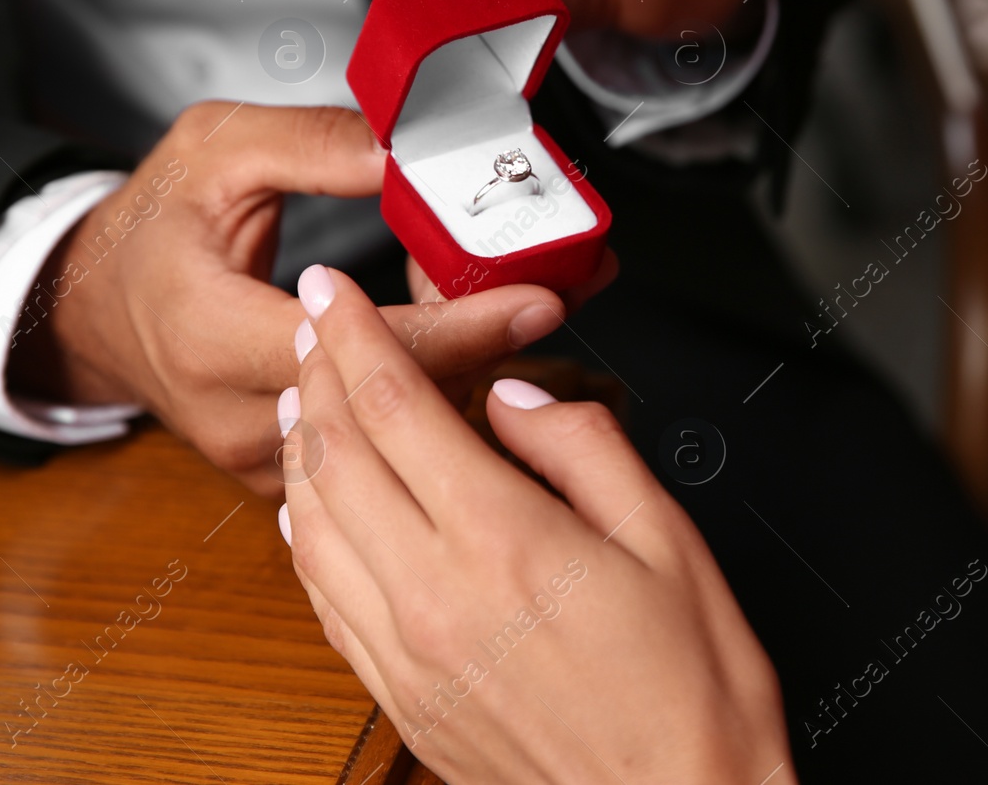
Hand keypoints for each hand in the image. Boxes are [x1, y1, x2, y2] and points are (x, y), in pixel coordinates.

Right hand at [6, 102, 572, 495]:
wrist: (90, 313)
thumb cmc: (148, 230)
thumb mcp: (212, 150)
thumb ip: (312, 145)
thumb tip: (409, 149)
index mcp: (210, 335)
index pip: (359, 349)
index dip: (461, 324)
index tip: (540, 299)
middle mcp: (238, 418)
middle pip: (395, 405)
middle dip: (491, 344)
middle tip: (562, 289)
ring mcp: (261, 464)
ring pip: (395, 436)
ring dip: (465, 370)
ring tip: (515, 306)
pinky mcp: (281, 481)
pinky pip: (376, 448)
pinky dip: (424, 397)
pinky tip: (455, 345)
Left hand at [280, 264, 795, 784]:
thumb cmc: (689, 694)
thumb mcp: (668, 541)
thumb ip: (584, 446)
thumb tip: (518, 396)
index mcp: (502, 539)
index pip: (395, 406)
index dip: (353, 335)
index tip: (328, 292)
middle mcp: (433, 593)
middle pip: (337, 455)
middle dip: (314, 375)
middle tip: (309, 327)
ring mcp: (405, 652)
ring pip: (311, 526)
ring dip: (299, 451)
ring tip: (303, 402)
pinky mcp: (400, 695)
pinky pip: (324, 599)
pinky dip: (304, 537)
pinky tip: (310, 510)